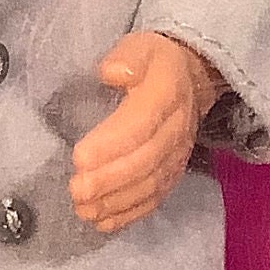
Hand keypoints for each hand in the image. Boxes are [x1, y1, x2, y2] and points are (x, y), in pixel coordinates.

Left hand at [71, 32, 223, 234]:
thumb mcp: (141, 46)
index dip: (111, 144)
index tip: (79, 157)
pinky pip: (155, 198)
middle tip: (76, 190)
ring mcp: (178, 155)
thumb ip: (127, 57)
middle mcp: (177, 129)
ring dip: (116, 202)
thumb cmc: (154, 63)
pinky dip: (129, 214)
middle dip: (109, 180)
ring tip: (84, 209)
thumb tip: (112, 72)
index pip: (141, 124)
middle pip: (145, 161)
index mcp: (167, 93)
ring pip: (150, 185)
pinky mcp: (174, 173)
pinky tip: (103, 223)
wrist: (193, 78)